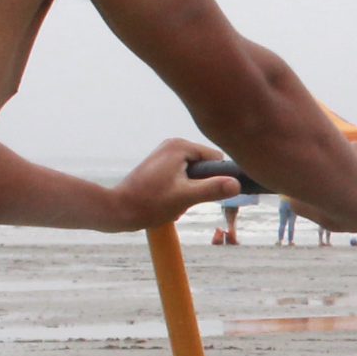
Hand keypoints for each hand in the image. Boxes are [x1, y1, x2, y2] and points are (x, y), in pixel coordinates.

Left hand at [110, 138, 242, 229]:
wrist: (118, 210)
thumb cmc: (150, 203)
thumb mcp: (185, 197)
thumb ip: (212, 189)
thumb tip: (238, 184)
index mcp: (180, 146)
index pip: (216, 158)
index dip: (216, 178)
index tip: (203, 194)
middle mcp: (173, 144)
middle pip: (205, 166)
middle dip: (200, 185)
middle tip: (184, 199)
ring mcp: (165, 154)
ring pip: (194, 173)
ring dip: (190, 190)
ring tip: (174, 200)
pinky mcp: (159, 165)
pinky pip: (182, 175)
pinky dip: (180, 189)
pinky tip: (168, 200)